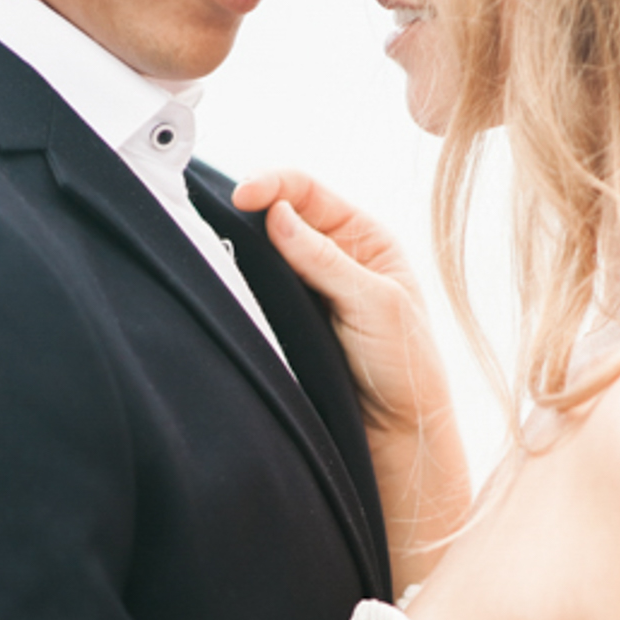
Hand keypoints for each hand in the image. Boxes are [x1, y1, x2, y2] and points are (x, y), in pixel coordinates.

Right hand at [235, 168, 470, 592]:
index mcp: (366, 239)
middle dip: (251, 208)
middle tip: (217, 215)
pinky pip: (260, 290)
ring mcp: (311, 289)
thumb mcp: (374, 303)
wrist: (397, 434)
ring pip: (265, 252)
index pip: (310, 192)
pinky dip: (242, 280)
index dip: (274, 184)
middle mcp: (336, 256)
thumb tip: (276, 213)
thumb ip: (325, 258)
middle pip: (282, 214)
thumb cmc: (404, 367)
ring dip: (242, 246)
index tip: (241, 196)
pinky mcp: (291, 321)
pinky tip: (227, 279)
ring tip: (216, 242)